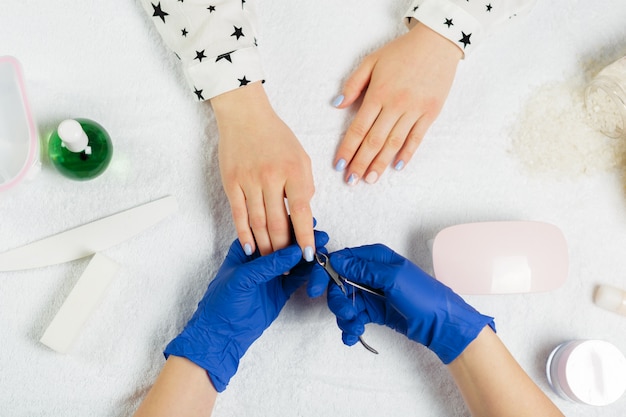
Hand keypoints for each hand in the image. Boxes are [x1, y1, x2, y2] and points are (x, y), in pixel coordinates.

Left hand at [164, 230, 328, 391]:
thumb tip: (294, 250)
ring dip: (308, 254)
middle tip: (321, 235)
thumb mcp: (242, 279)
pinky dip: (308, 272)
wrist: (222, 335)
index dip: (287, 225)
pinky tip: (318, 266)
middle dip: (303, 239)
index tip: (306, 220)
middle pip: (285, 244)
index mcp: (245, 248)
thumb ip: (268, 264)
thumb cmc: (222, 303)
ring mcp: (271, 274)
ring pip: (294, 260)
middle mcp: (260, 258)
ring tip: (324, 248)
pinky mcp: (280, 290)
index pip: (268, 230)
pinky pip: (297, 278)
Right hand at [212, 82, 315, 258]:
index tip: (308, 255)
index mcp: (293, 170)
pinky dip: (245, 234)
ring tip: (270, 263)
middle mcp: (271, 177)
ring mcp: (249, 181)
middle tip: (288, 266)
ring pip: (258, 223)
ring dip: (265, 247)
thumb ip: (305, 185)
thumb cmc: (276, 136)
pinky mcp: (231, 183)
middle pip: (278, 223)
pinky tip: (251, 248)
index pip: (302, 211)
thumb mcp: (301, 156)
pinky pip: (238, 215)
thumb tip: (304, 215)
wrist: (245, 115)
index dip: (305, 237)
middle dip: (283, 249)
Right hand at [324, 244, 493, 363]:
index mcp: (375, 258)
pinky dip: (349, 327)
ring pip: (343, 301)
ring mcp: (371, 292)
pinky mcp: (372, 310)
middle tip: (347, 314)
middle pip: (337, 283)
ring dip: (344, 317)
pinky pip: (352, 316)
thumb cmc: (424, 297)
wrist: (440, 325)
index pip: (341, 259)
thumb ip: (363, 269)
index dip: (325, 273)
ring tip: (354, 327)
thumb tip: (338, 259)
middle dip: (337, 301)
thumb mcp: (393, 279)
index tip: (315, 289)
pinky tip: (352, 336)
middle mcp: (370, 273)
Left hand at [333, 23, 461, 184]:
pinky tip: (397, 167)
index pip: (358, 129)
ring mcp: (415, 110)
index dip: (347, 149)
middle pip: (374, 141)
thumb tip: (337, 105)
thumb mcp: (371, 61)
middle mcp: (395, 105)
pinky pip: (417, 138)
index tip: (339, 165)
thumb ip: (353, 84)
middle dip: (360, 163)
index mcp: (378, 94)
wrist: (437, 41)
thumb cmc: (401, 52)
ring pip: (394, 143)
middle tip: (351, 181)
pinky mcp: (431, 113)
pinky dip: (407, 154)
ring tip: (370, 179)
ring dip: (380, 164)